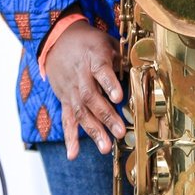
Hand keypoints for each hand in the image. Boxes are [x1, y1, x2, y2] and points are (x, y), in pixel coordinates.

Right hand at [41, 23, 124, 159]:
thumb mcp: (107, 42)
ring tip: (105, 147)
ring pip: (80, 111)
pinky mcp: (65, 99)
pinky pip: (66, 119)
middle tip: (120, 132)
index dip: (109, 84)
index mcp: (93, 57)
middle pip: (90, 97)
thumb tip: (138, 74)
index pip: (101, 70)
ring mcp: (70, 89)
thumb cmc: (88, 42)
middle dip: (105, 116)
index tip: (119, 97)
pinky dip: (69, 137)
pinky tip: (73, 154)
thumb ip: (120, 59)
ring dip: (93, 130)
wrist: (57, 39)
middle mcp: (80, 75)